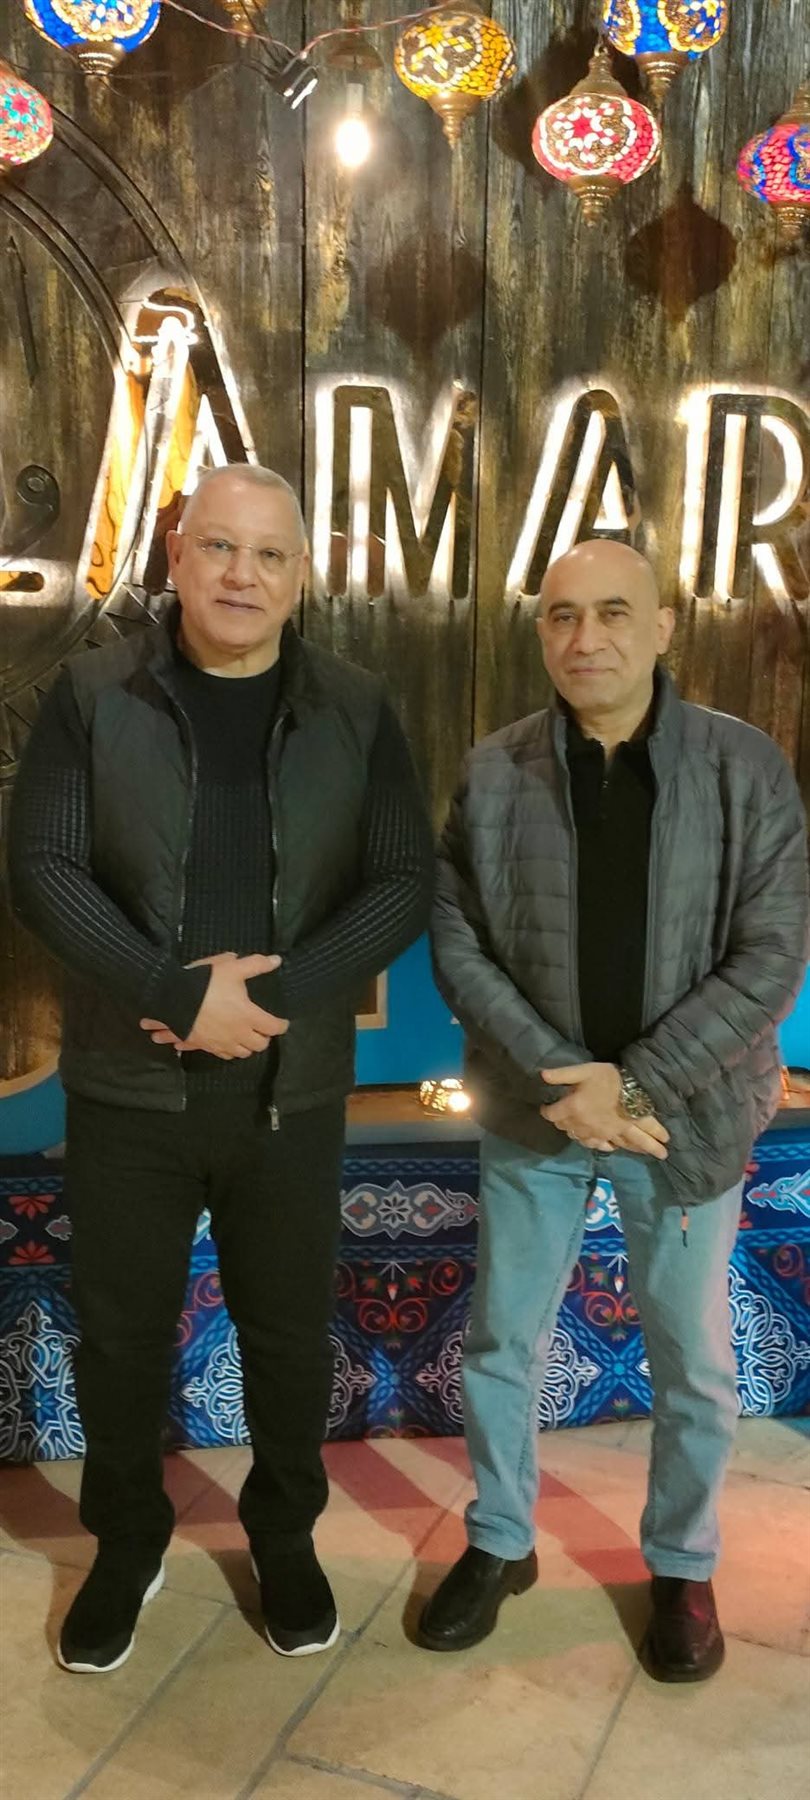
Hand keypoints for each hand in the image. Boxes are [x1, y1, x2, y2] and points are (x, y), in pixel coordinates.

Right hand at [140, 952, 287, 1060]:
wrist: (173, 999)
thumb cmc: (206, 983)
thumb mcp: (232, 968)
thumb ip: (256, 964)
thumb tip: (277, 960)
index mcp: (248, 1016)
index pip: (273, 1027)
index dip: (281, 1025)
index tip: (282, 1022)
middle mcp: (238, 1034)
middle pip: (259, 1045)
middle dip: (264, 1037)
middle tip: (263, 1028)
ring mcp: (221, 1043)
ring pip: (242, 1053)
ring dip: (247, 1046)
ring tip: (247, 1036)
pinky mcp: (206, 1047)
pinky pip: (223, 1055)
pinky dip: (229, 1051)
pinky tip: (227, 1042)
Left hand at [540, 1063, 669, 1160]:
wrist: (637, 1091)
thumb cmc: (609, 1078)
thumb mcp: (584, 1071)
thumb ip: (562, 1074)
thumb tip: (542, 1075)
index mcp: (572, 1108)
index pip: (551, 1114)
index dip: (546, 1110)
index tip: (546, 1107)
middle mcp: (582, 1125)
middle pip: (564, 1127)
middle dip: (561, 1121)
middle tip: (562, 1114)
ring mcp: (596, 1133)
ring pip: (579, 1138)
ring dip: (575, 1133)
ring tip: (575, 1128)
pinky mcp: (610, 1137)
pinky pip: (598, 1145)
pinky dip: (595, 1144)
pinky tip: (595, 1142)